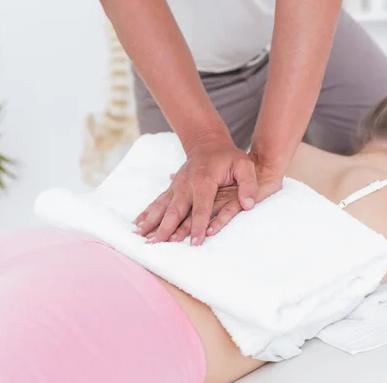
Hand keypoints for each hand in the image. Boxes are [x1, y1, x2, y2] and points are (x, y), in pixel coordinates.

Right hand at [134, 133, 257, 244]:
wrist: (208, 142)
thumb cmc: (229, 156)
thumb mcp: (245, 165)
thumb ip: (249, 184)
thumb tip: (249, 205)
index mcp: (204, 180)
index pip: (202, 208)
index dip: (199, 226)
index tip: (195, 243)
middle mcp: (186, 184)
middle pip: (175, 211)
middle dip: (166, 228)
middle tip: (158, 245)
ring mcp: (176, 186)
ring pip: (162, 207)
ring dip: (152, 223)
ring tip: (141, 238)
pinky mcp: (172, 188)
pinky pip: (158, 202)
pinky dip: (147, 214)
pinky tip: (138, 225)